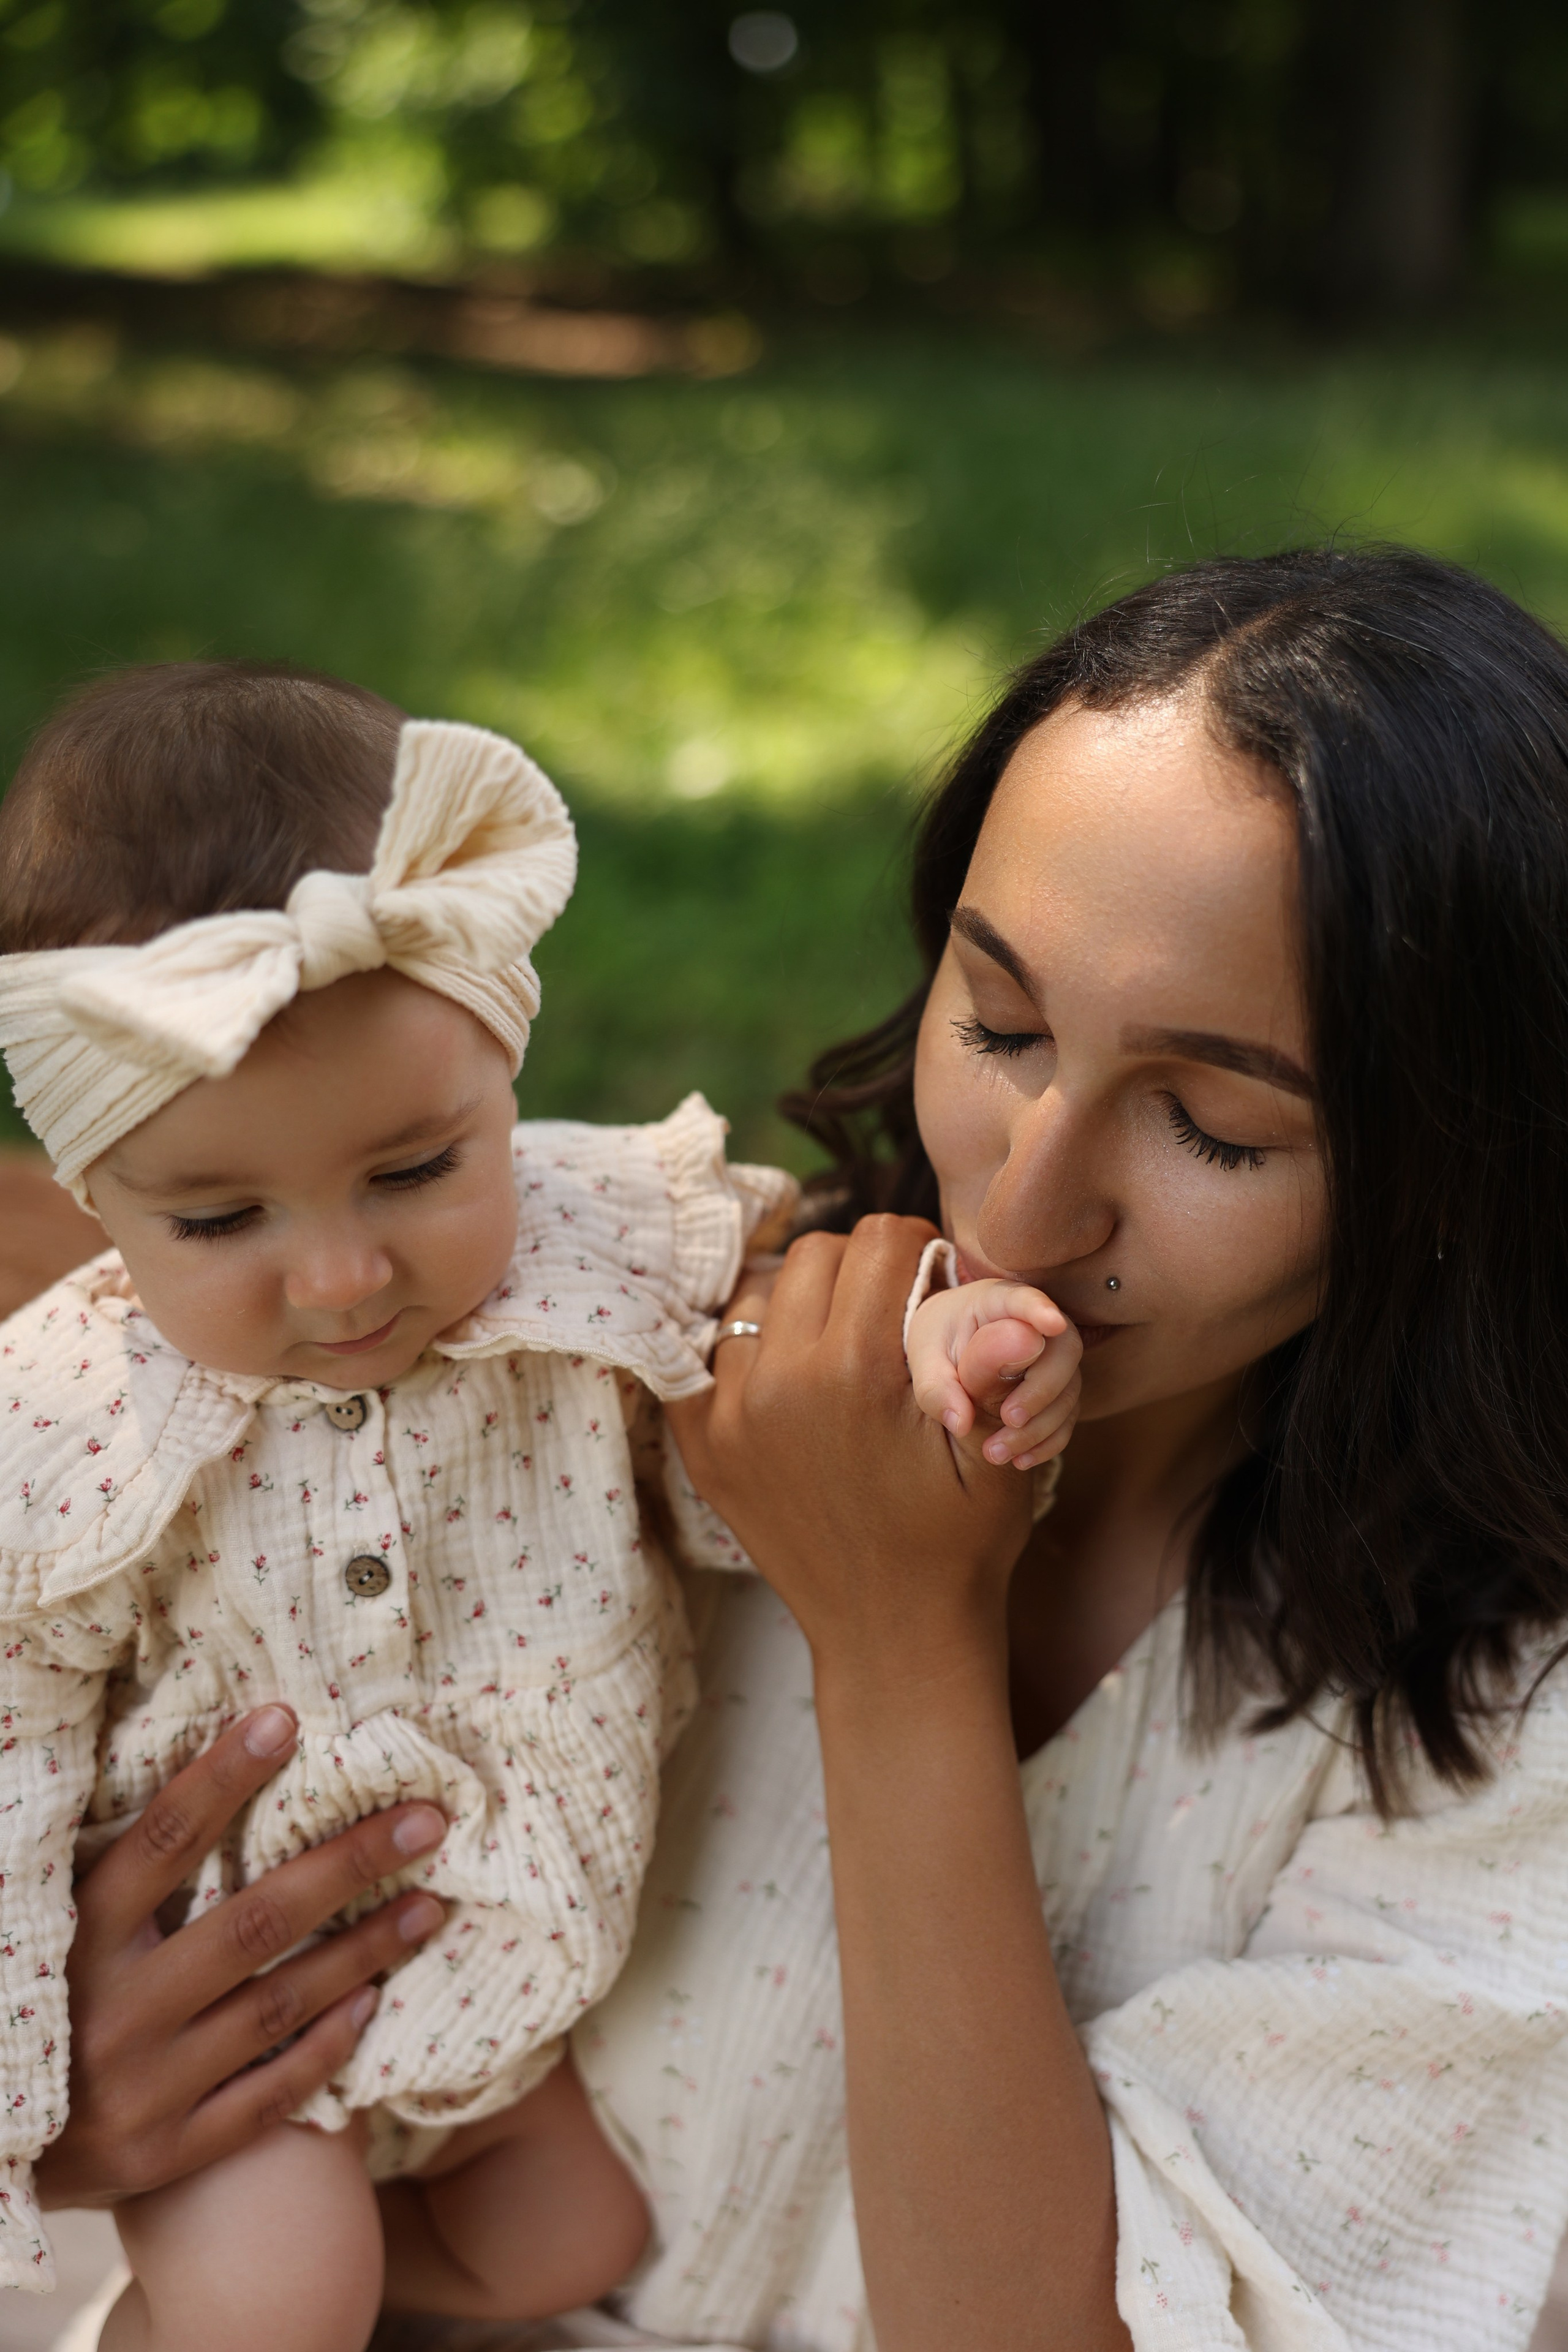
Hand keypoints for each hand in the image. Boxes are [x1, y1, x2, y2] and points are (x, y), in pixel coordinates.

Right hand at [36, 1704, 445, 2209]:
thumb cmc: (40, 2011)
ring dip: (363, 1952)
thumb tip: (207, 1771)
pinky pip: (267, 2096)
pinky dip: (324, 2046)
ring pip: (277, 2006)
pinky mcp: (164, 2155)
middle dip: (348, 1864)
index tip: (286, 1719)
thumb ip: (119, 1875)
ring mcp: (142, 2090)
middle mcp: (111, 2012)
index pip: (161, 1839)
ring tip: (430, 1904)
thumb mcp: (55, 1935)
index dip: (221, 1776)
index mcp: (76, 1942)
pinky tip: (371, 2001)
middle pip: (252, 1923)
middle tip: (427, 1820)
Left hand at [668, 1215, 1033, 1678]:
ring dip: (803, 1305)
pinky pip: (710, 1353)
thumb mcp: (1000, 1456)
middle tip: (892, 1312)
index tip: (934, 1282)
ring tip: (842, 1347)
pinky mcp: (702, 1444)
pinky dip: (749, 1351)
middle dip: (860, 1271)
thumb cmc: (958, 1544)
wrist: (893, 1636)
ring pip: (759, 1295)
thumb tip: (1022, 1311)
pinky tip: (790, 1379)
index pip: (878, 1241)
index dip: (919, 1251)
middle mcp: (780, 1382)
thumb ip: (998, 1369)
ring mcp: (729, 1415)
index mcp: (858, 1371)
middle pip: (814, 1255)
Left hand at [906, 1277, 1081, 1467]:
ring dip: (1040, 1426)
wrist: (953, 1349)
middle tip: (1009, 1418)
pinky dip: (1049, 1441)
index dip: (1040, 1309)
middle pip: (1064, 1348)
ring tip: (996, 1453)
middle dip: (1041, 1388)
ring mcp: (1055, 1357)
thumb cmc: (938, 1344)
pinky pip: (1068, 1415)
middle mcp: (1037, 1324)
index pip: (1024, 1299)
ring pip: (1069, 1388)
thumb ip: (937, 1388)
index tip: (1052, 1323)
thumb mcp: (925, 1361)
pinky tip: (1019, 1460)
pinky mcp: (1060, 1388)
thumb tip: (961, 1423)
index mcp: (997, 1301)